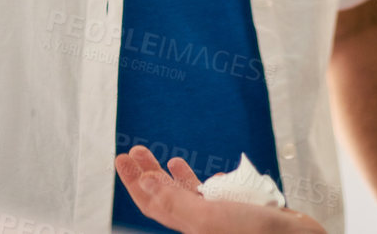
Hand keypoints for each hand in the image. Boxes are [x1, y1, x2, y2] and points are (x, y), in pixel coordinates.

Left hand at [114, 147, 327, 233]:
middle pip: (165, 197)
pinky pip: (213, 195)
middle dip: (148, 173)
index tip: (122, 159)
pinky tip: (205, 172)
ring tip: (165, 158)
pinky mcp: (238, 210)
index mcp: (188, 226)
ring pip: (187, 195)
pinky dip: (205, 181)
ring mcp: (219, 217)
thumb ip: (174, 202)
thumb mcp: (207, 218)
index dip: (134, 182)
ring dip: (172, 176)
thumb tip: (142, 184)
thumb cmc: (254, 233)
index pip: (152, 204)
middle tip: (136, 151)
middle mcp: (200, 223)